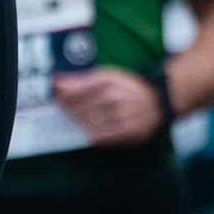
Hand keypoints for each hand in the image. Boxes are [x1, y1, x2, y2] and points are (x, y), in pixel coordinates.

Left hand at [53, 66, 168, 145]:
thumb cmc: (128, 87)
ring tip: (81, 121)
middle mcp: (113, 98)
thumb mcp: (107, 76)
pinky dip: (92, 135)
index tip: (59, 100)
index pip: (74, 92)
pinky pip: (99, 138)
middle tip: (67, 112)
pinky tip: (92, 131)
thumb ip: (81, 79)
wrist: (157, 101)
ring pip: (86, 125)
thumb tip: (56, 83)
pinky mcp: (125, 132)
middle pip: (78, 110)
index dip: (63, 98)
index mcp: (107, 81)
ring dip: (79, 124)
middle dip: (69, 112)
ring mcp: (119, 116)